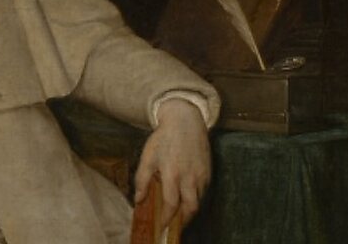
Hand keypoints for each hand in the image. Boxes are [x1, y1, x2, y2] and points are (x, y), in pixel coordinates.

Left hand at [134, 99, 210, 226]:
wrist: (185, 121)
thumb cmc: (164, 138)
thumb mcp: (148, 156)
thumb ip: (142, 179)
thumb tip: (139, 200)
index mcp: (172, 173)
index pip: (171, 204)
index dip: (166, 218)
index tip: (161, 226)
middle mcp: (189, 177)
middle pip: (190, 208)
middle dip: (182, 221)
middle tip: (173, 226)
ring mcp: (201, 175)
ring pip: (198, 202)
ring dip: (189, 211)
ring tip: (178, 215)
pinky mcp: (208, 172)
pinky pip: (204, 192)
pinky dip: (195, 199)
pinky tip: (186, 199)